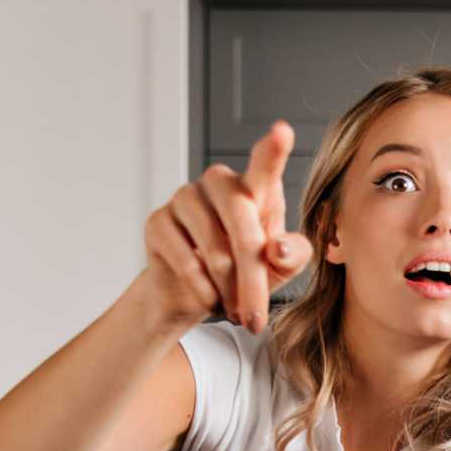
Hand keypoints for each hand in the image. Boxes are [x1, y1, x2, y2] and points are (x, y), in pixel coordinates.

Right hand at [139, 120, 310, 334]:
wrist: (199, 294)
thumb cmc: (247, 271)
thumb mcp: (280, 268)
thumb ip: (292, 255)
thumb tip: (276, 250)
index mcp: (256, 188)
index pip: (264, 166)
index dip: (273, 150)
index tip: (282, 131)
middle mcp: (219, 183)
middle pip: (242, 221)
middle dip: (253, 278)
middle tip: (256, 319)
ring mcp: (185, 197)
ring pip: (214, 248)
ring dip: (228, 289)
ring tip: (235, 308)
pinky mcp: (158, 220)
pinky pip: (186, 261)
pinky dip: (203, 289)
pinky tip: (208, 296)